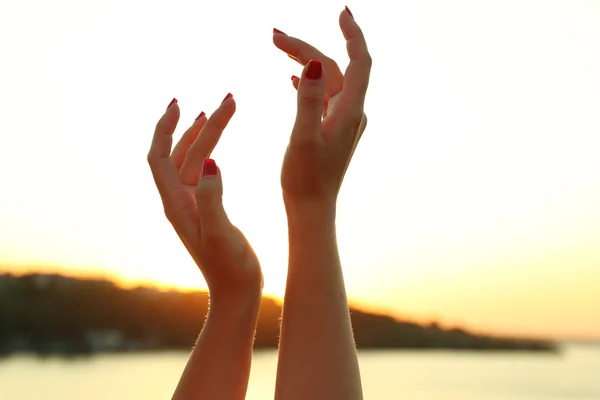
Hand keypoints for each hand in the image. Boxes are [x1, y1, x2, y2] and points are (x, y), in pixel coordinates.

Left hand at [147, 96, 262, 302]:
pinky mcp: (205, 209)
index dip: (165, 129)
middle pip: (182, 153)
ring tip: (224, 110)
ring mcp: (192, 204)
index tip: (179, 104)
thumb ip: (212, 198)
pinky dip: (208, 151)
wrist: (236, 294)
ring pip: (193, 160)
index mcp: (177, 205)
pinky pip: (201, 172)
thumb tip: (208, 161)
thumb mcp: (221, 234)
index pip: (160, 157)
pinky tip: (216, 146)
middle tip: (228, 101)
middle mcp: (179, 201)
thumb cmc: (230, 269)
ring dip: (206, 134)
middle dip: (201, 124)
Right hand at [273, 8, 370, 209]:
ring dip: (303, 63)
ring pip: (325, 81)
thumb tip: (311, 64)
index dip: (353, 34)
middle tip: (274, 35)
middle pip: (332, 68)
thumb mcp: (304, 138)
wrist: (312, 207)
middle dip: (305, 48)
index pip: (358, 61)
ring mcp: (342, 121)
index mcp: (349, 111)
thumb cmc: (306, 178)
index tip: (341, 12)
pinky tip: (291, 79)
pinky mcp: (331, 129)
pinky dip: (306, 83)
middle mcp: (351, 112)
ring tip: (277, 47)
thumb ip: (307, 101)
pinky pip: (322, 96)